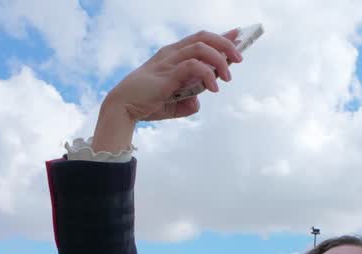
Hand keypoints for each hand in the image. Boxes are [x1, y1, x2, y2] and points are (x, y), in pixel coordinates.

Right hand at [91, 29, 242, 151]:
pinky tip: (213, 89)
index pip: (200, 39)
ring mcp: (169, 62)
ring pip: (200, 48)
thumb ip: (187, 102)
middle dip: (225, 44)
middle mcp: (171, 53)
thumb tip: (198, 101)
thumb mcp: (173, 104)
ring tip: (227, 77)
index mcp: (172, 55)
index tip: (238, 35)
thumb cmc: (145, 104)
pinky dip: (207, 75)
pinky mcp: (167, 74)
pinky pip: (193, 66)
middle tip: (238, 59)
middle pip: (204, 37)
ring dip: (219, 60)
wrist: (123, 109)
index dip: (221, 36)